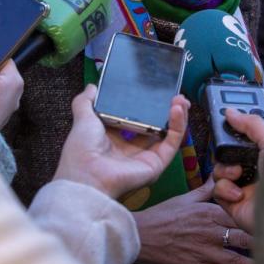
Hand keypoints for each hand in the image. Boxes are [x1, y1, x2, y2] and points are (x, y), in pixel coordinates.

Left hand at [53, 85, 188, 198]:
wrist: (85, 176)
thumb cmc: (81, 150)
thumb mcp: (83, 119)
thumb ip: (85, 101)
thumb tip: (91, 86)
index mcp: (114, 138)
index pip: (136, 118)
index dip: (146, 105)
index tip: (154, 90)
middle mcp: (132, 148)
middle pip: (156, 126)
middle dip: (166, 109)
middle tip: (174, 93)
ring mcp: (146, 157)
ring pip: (168, 134)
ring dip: (177, 116)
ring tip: (181, 99)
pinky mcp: (156, 164)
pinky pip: (172, 143)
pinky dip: (178, 126)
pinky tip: (178, 109)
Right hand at [134, 179, 253, 263]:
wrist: (142, 237)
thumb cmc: (161, 216)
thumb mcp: (185, 198)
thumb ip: (207, 190)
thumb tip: (218, 178)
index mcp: (211, 211)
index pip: (241, 215)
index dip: (256, 220)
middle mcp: (213, 230)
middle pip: (246, 237)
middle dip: (262, 241)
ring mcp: (208, 249)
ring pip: (241, 258)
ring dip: (256, 262)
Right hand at [212, 109, 263, 234]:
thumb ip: (251, 124)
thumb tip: (231, 112)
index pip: (245, 138)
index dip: (235, 130)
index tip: (226, 121)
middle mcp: (256, 170)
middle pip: (228, 154)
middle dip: (225, 151)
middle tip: (229, 149)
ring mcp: (245, 187)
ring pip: (219, 171)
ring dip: (225, 171)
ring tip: (238, 174)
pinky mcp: (234, 204)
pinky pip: (217, 190)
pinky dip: (225, 189)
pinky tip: (239, 193)